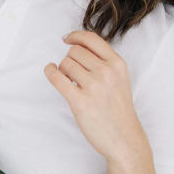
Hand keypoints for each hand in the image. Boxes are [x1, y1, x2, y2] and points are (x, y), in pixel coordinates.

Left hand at [43, 30, 148, 166]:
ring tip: (71, 82)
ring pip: (65, 64)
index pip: (91, 39)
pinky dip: (50, 72)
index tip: (67, 39)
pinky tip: (50, 71)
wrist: (124, 138)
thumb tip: (77, 46)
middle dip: (70, 59)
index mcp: (118, 64)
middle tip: (73, 73)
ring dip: (63, 71)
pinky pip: (57, 78)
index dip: (75, 36)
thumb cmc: (118, 109)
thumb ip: (104, 62)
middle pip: (75, 51)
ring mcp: (94, 87)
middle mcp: (107, 72)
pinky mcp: (80, 102)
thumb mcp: (120, 79)